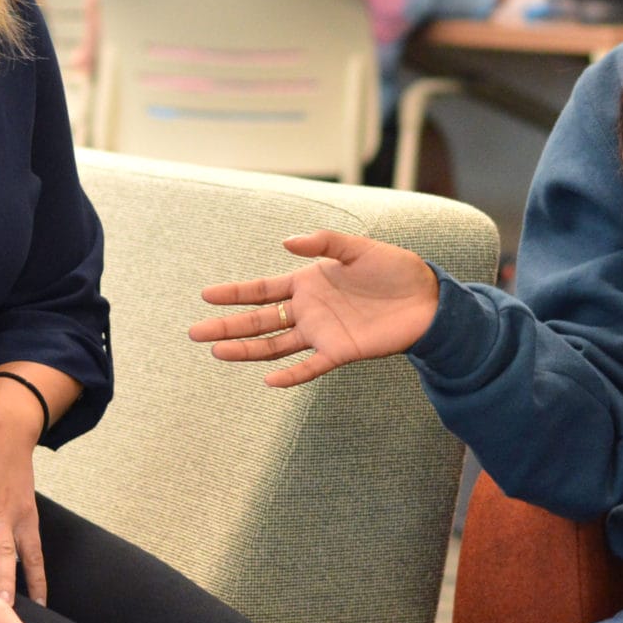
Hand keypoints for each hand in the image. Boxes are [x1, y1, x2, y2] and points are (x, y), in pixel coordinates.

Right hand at [189, 230, 439, 386]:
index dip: (235, 293)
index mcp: (308, 283)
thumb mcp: (359, 248)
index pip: (262, 290)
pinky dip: (291, 375)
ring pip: (275, 345)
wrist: (427, 299)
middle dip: (227, 326)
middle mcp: (309, 310)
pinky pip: (310, 367)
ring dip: (247, 349)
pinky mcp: (340, 353)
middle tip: (195, 332)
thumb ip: (324, 243)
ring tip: (217, 352)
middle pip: (260, 321)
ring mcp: (321, 334)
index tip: (206, 295)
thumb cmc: (394, 269)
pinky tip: (269, 381)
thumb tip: (286, 241)